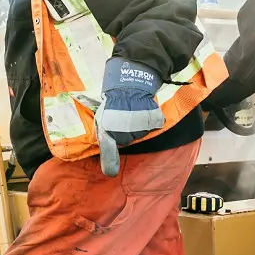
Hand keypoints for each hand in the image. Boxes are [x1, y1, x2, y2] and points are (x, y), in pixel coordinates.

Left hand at [95, 57, 164, 176]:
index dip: (110, 162)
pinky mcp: (153, 121)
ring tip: (132, 112)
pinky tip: (143, 111)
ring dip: (137, 126)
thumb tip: (107, 161)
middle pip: (126, 141)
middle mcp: (123, 131)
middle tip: (123, 118)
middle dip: (125, 132)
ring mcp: (139, 127)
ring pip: (139, 134)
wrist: (130, 82)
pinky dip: (150, 120)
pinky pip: (152, 127)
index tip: (111, 172)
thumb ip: (104, 137)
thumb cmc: (113, 101)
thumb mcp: (102, 117)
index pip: (109, 150)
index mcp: (108, 129)